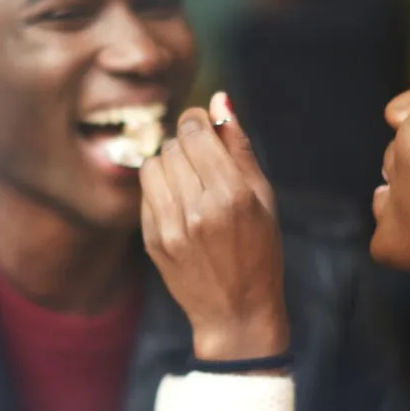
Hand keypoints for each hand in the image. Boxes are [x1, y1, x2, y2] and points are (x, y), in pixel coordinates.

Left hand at [140, 92, 289, 361]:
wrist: (236, 312)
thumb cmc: (259, 252)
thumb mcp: (263, 198)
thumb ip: (239, 146)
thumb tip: (219, 99)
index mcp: (231, 195)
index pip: (195, 132)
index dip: (198, 121)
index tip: (205, 128)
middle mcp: (198, 209)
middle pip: (173, 146)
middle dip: (187, 145)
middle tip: (203, 163)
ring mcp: (171, 227)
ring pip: (153, 165)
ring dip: (170, 165)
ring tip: (190, 183)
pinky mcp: (152, 240)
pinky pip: (146, 194)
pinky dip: (160, 190)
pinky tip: (181, 206)